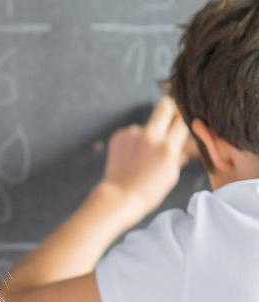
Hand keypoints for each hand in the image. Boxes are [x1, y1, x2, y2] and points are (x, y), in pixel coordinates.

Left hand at [94, 96, 190, 223]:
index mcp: (168, 147)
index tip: (183, 119)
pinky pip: (131, 133)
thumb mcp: (172, 173)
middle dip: (170, 107)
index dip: (184, 119)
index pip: (182, 120)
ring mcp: (132, 134)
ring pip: (146, 125)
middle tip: (169, 114)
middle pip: (165, 105)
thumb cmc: (149, 190)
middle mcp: (150, 136)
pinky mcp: (119, 136)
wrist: (120, 196)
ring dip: (147, 135)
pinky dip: (132, 142)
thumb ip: (177, 153)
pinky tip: (130, 157)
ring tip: (141, 156)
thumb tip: (182, 142)